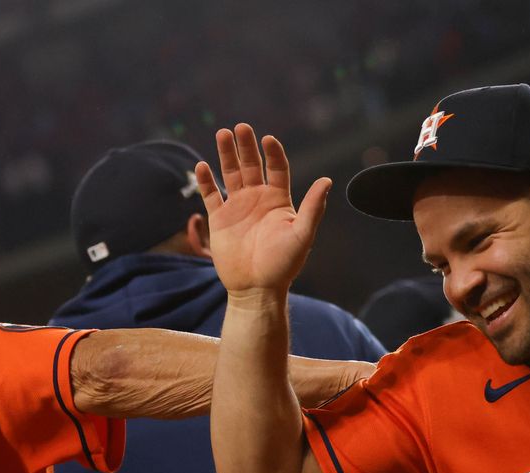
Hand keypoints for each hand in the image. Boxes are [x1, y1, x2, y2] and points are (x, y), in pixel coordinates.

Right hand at [194, 124, 331, 296]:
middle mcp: (258, 199)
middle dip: (246, 146)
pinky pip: (211, 195)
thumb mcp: (302, 234)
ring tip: (223, 133)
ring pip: (230, 174)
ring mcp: (238, 207)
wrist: (257, 288)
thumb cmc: (283, 264)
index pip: (276, 168)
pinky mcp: (220, 219)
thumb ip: (313, 207)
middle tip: (241, 127)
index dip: (273, 153)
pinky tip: (202, 165)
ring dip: (226, 154)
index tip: (268, 139)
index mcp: (278, 200)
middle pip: (252, 165)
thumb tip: (327, 180)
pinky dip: (206, 181)